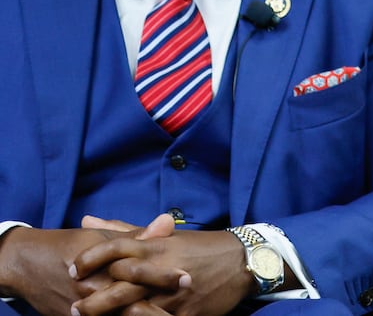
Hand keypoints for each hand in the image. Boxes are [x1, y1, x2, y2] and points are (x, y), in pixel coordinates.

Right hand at [0, 222, 168, 315]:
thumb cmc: (70, 245)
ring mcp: (84, 311)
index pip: (138, 274)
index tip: (188, 277)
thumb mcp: (101, 236)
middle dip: (159, 305)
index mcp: (103, 267)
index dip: (163, 277)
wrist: (28, 264)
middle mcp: (94, 291)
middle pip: (131, 304)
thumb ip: (136, 235)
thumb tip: (168, 222)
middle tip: (184, 298)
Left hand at [70, 222, 250, 315]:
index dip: (91, 258)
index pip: (117, 248)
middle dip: (95, 299)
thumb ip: (126, 230)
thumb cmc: (203, 247)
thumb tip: (88, 221)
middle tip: (75, 307)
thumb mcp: (168, 235)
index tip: (73, 269)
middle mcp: (163, 268)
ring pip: (136, 307)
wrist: (245, 261)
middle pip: (122, 284)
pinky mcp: (186, 313)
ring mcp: (175, 293)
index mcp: (158, 246)